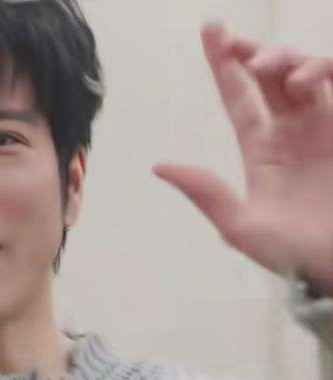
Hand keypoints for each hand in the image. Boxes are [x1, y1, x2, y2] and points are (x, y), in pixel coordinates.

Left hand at [152, 21, 332, 297]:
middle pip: (269, 76)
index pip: (238, 97)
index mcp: (260, 150)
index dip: (224, 64)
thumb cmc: (291, 252)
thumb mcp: (240, 225)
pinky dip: (321, 72)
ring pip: (302, 73)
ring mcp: (322, 126)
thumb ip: (205, 193)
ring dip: (284, 60)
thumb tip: (159, 166)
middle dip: (253, 52)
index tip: (210, 30)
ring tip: (268, 70)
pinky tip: (303, 82)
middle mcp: (290, 132)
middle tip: (235, 43)